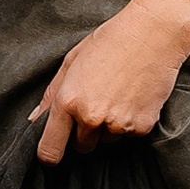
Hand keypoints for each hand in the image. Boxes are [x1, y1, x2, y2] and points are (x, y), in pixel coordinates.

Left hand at [29, 0, 189, 166]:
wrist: (154, 33)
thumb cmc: (111, 41)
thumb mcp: (73, 61)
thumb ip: (51, 94)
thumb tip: (35, 119)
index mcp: (69, 101)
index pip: (50, 150)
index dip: (50, 155)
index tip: (53, 153)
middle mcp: (92, 117)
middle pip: (81, 147)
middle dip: (84, 133)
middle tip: (96, 104)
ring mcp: (119, 124)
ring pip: (107, 141)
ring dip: (109, 127)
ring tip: (118, 95)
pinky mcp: (142, 126)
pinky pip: (129, 135)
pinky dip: (131, 122)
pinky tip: (134, 97)